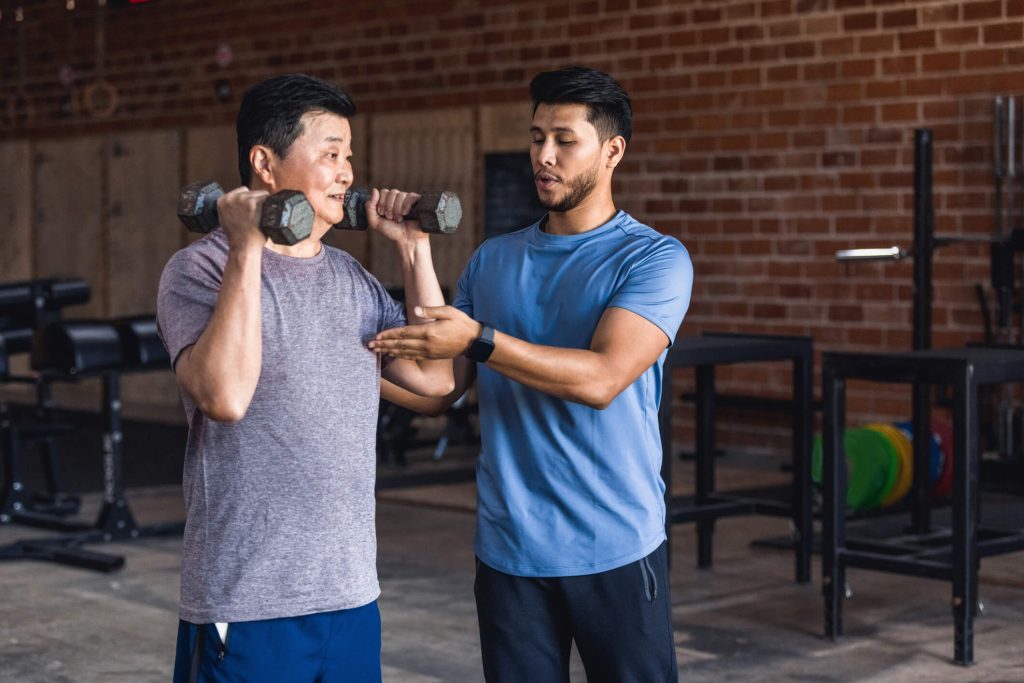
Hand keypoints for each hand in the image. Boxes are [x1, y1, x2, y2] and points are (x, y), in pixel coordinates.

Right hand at [217, 186, 268, 249]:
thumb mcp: (226, 219)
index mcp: (223, 200)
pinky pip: (267, 198)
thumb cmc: (238, 236)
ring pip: (260, 194)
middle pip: (251, 192)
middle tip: (255, 216)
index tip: (250, 210)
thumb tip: (239, 200)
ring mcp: (243, 199)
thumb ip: (230, 207)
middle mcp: (232, 198)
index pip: (241, 191)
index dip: (248, 200)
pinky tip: (266, 215)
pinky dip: (270, 205)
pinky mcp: (253, 203)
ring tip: (260, 217)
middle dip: (255, 201)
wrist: (244, 246)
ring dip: (263, 204)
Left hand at [365, 188, 426, 245]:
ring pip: (400, 194)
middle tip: (391, 218)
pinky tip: (406, 214)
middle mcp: (399, 199)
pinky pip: (411, 196)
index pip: (384, 192)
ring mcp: (409, 200)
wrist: (407, 240)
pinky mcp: (418, 202)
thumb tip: (374, 190)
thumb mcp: (375, 222)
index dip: (382, 202)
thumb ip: (369, 207)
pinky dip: (406, 206)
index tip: (383, 214)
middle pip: (392, 192)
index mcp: (389, 201)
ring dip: (397, 209)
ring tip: (399, 219)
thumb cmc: (392, 232)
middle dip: (389, 207)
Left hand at [368, 306, 482, 359]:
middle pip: (400, 344)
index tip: (377, 336)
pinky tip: (392, 355)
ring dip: (389, 351)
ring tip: (376, 351)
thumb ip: (430, 311)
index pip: (404, 333)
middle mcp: (427, 344)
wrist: (473, 341)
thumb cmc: (461, 323)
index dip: (389, 334)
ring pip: (404, 352)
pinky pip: (412, 357)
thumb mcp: (448, 311)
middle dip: (384, 344)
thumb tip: (415, 309)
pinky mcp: (431, 356)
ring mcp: (428, 352)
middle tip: (369, 345)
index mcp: (429, 332)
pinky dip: (400, 356)